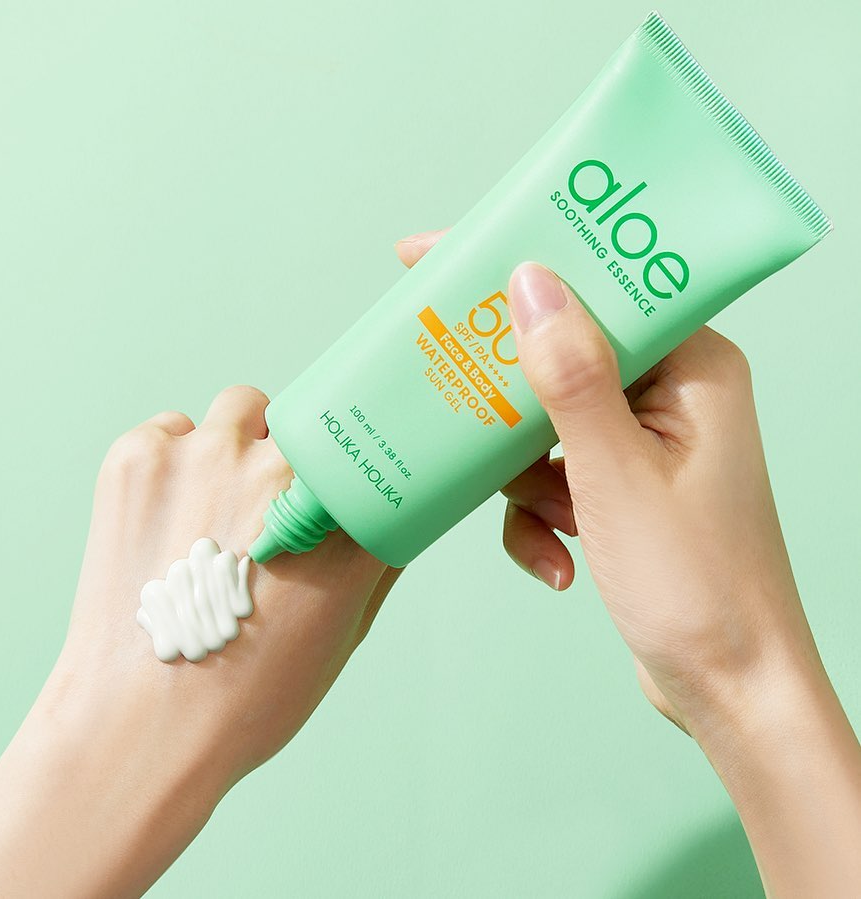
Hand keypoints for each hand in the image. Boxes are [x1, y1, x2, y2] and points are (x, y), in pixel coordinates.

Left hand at [0, 386, 400, 896]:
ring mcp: (207, 456)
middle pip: (309, 422)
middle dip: (297, 455)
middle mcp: (280, 473)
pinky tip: (170, 511)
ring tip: (217, 498)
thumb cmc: (249, 693)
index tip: (348, 469)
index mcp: (342, 517)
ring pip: (242, 409)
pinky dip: (176, 456)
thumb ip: (378, 560)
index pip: (370, 450)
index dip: (359, 459)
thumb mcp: (343, 633)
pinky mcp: (141, 456)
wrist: (140, 725)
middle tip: (272, 502)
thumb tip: (390, 513)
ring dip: (240, 440)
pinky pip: (172, 427)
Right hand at [396, 229, 860, 895]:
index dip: (518, 266)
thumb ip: (572, 376)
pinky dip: (539, 515)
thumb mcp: (616, 476)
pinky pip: (551, 474)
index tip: (438, 258)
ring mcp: (644, 444)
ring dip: (526, 479)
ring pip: (543, 421)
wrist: (728, 689)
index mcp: (692, 368)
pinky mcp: (620, 487)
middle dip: (507, 393)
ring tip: (552, 524)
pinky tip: (557, 560)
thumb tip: (530, 283)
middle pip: (560, 352)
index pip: (597, 285)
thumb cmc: (698, 587)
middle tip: (455, 398)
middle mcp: (671, 395)